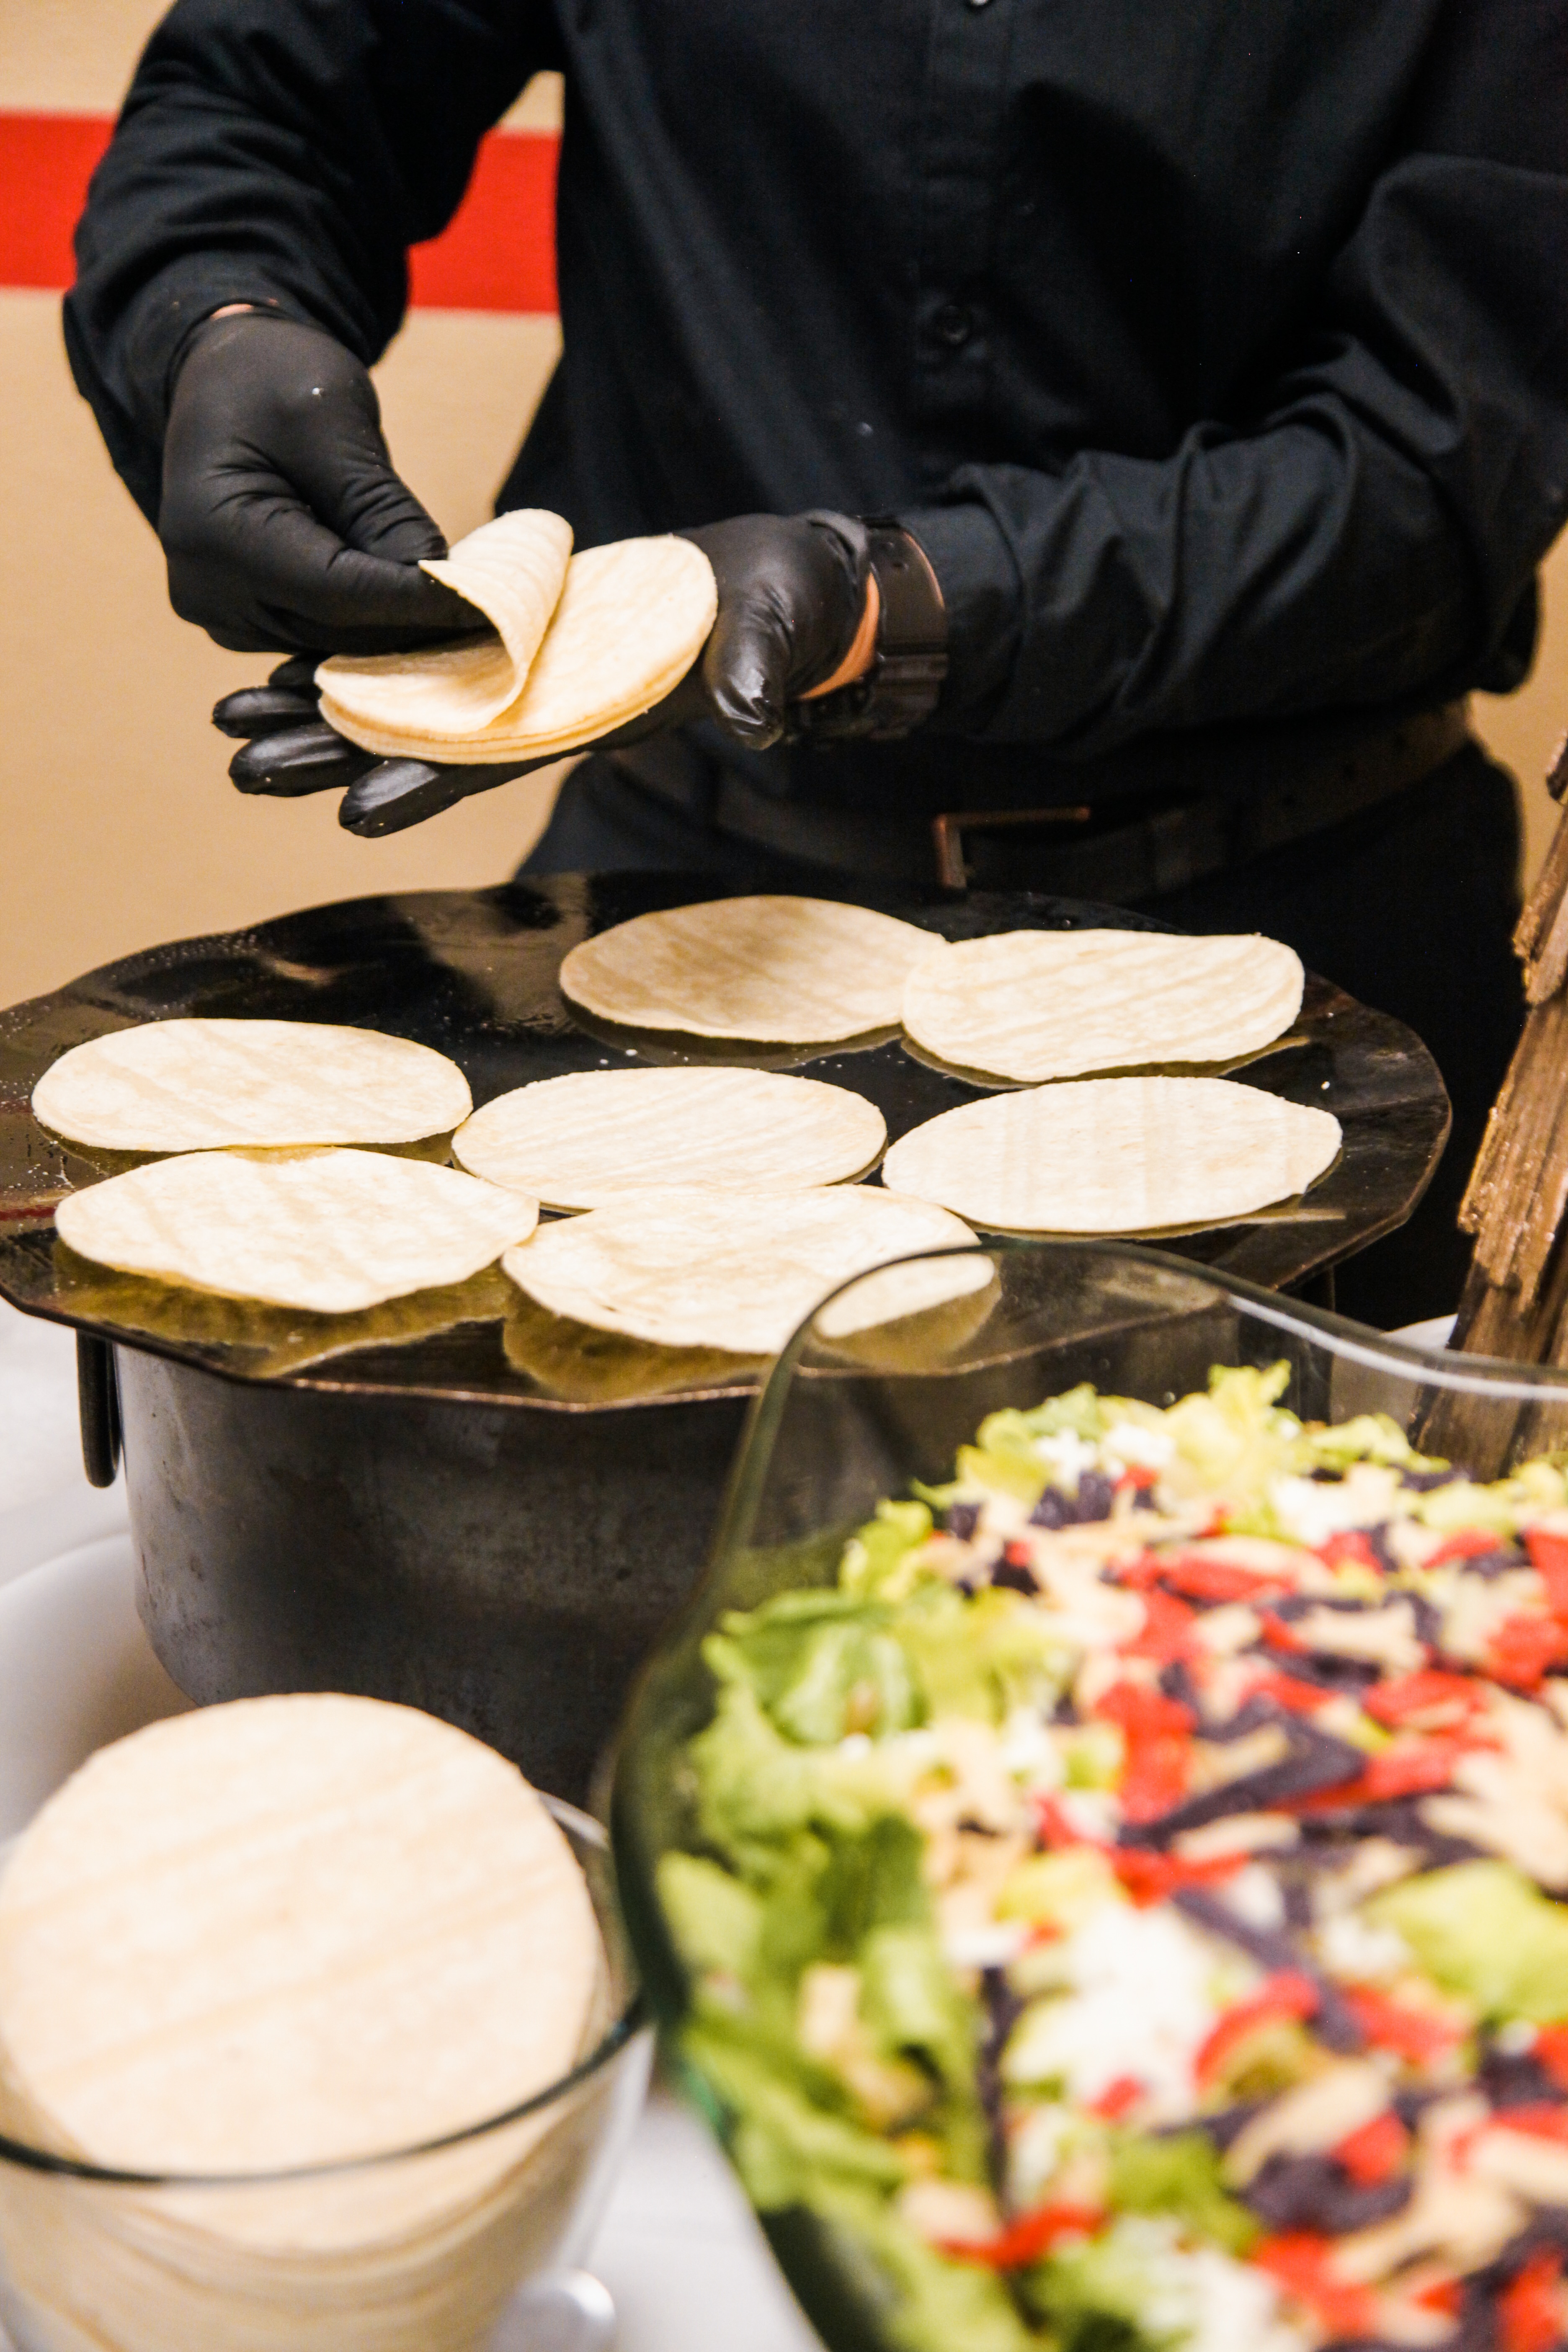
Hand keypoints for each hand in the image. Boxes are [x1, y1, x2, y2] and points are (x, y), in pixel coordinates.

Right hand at [161, 311, 479, 654]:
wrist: (226, 379)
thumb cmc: (274, 378)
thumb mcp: (331, 420)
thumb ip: (380, 509)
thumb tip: (443, 588)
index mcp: (211, 534)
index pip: (334, 592)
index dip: (417, 604)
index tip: (493, 610)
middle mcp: (207, 592)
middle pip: (335, 631)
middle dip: (418, 624)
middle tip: (503, 619)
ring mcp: (224, 616)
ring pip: (336, 646)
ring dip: (403, 631)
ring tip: (472, 610)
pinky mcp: (248, 624)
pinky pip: (324, 637)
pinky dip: (376, 625)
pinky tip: (425, 605)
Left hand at [217, 510, 880, 834]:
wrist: (781, 587)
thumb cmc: (788, 611)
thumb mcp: (779, 633)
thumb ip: (761, 673)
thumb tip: (756, 714)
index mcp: (596, 715)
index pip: (502, 760)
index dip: (430, 786)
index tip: (353, 815)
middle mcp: (548, 709)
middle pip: (427, 744)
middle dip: (337, 758)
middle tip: (242, 765)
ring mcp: (532, 680)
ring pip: (413, 706)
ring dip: (325, 714)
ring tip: (237, 717)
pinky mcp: (525, 644)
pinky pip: (430, 658)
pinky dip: (363, 659)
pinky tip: (295, 662)